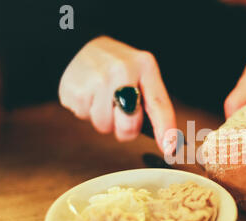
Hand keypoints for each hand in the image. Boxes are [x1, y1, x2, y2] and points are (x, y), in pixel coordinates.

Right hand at [59, 36, 176, 153]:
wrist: (77, 46)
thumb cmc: (115, 67)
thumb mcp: (139, 73)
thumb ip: (151, 101)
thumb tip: (167, 140)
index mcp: (144, 66)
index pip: (159, 104)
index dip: (165, 130)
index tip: (169, 149)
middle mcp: (123, 70)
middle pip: (130, 125)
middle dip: (125, 129)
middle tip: (120, 113)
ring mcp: (97, 79)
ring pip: (105, 126)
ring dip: (103, 119)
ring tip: (101, 97)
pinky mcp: (76, 89)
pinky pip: (84, 118)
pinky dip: (86, 111)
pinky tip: (88, 94)